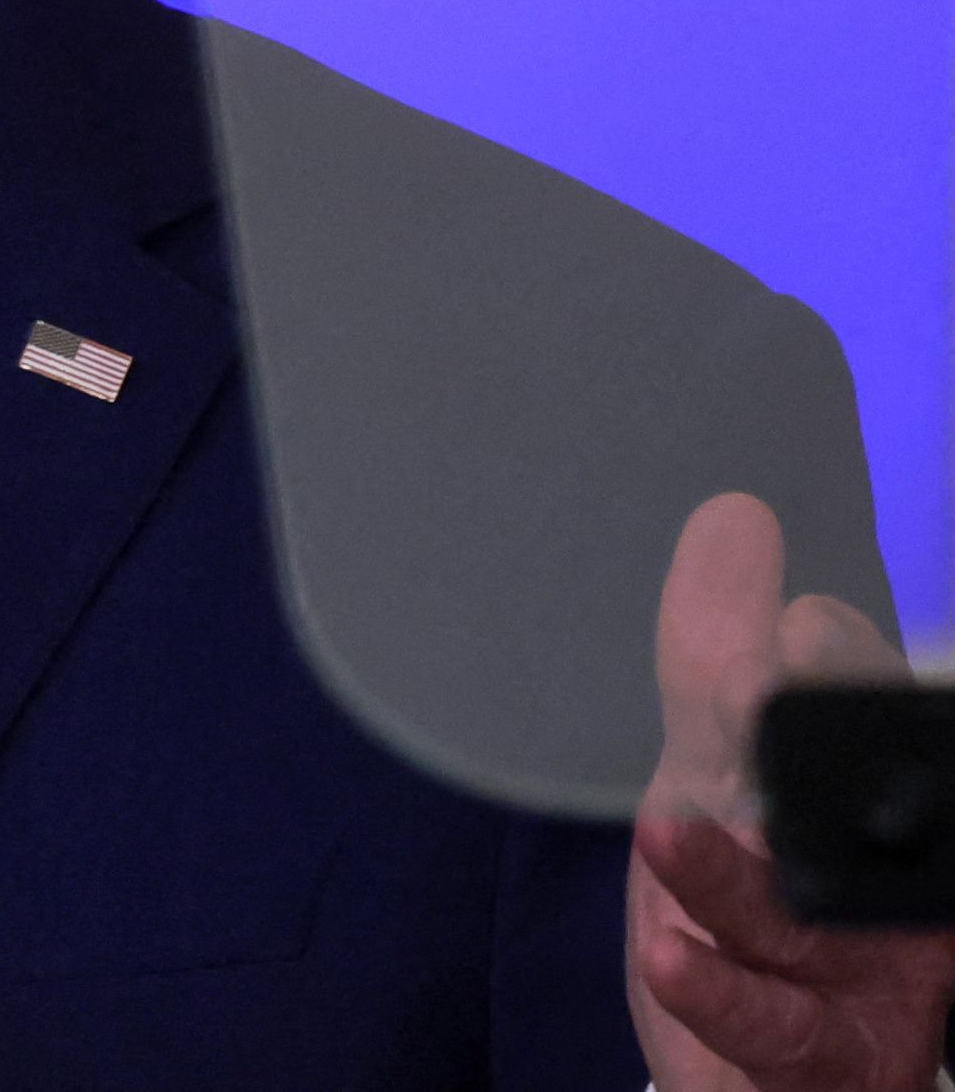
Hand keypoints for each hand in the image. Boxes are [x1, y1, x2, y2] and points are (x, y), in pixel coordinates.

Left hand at [629, 493, 954, 1089]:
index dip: (828, 665)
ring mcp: (862, 973)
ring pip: (804, 916)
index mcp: (871, 802)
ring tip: (666, 831)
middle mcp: (885, 882)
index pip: (865, 711)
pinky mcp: (823, 1053)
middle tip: (754, 691)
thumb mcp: (714, 774)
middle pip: (855, 807)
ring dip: (732, 875)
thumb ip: (718, 655)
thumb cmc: (746, 911)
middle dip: (807, 751)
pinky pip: (776, 1026)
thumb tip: (736, 514)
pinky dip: (722, 993)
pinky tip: (671, 958)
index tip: (795, 628)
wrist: (753, 1068)